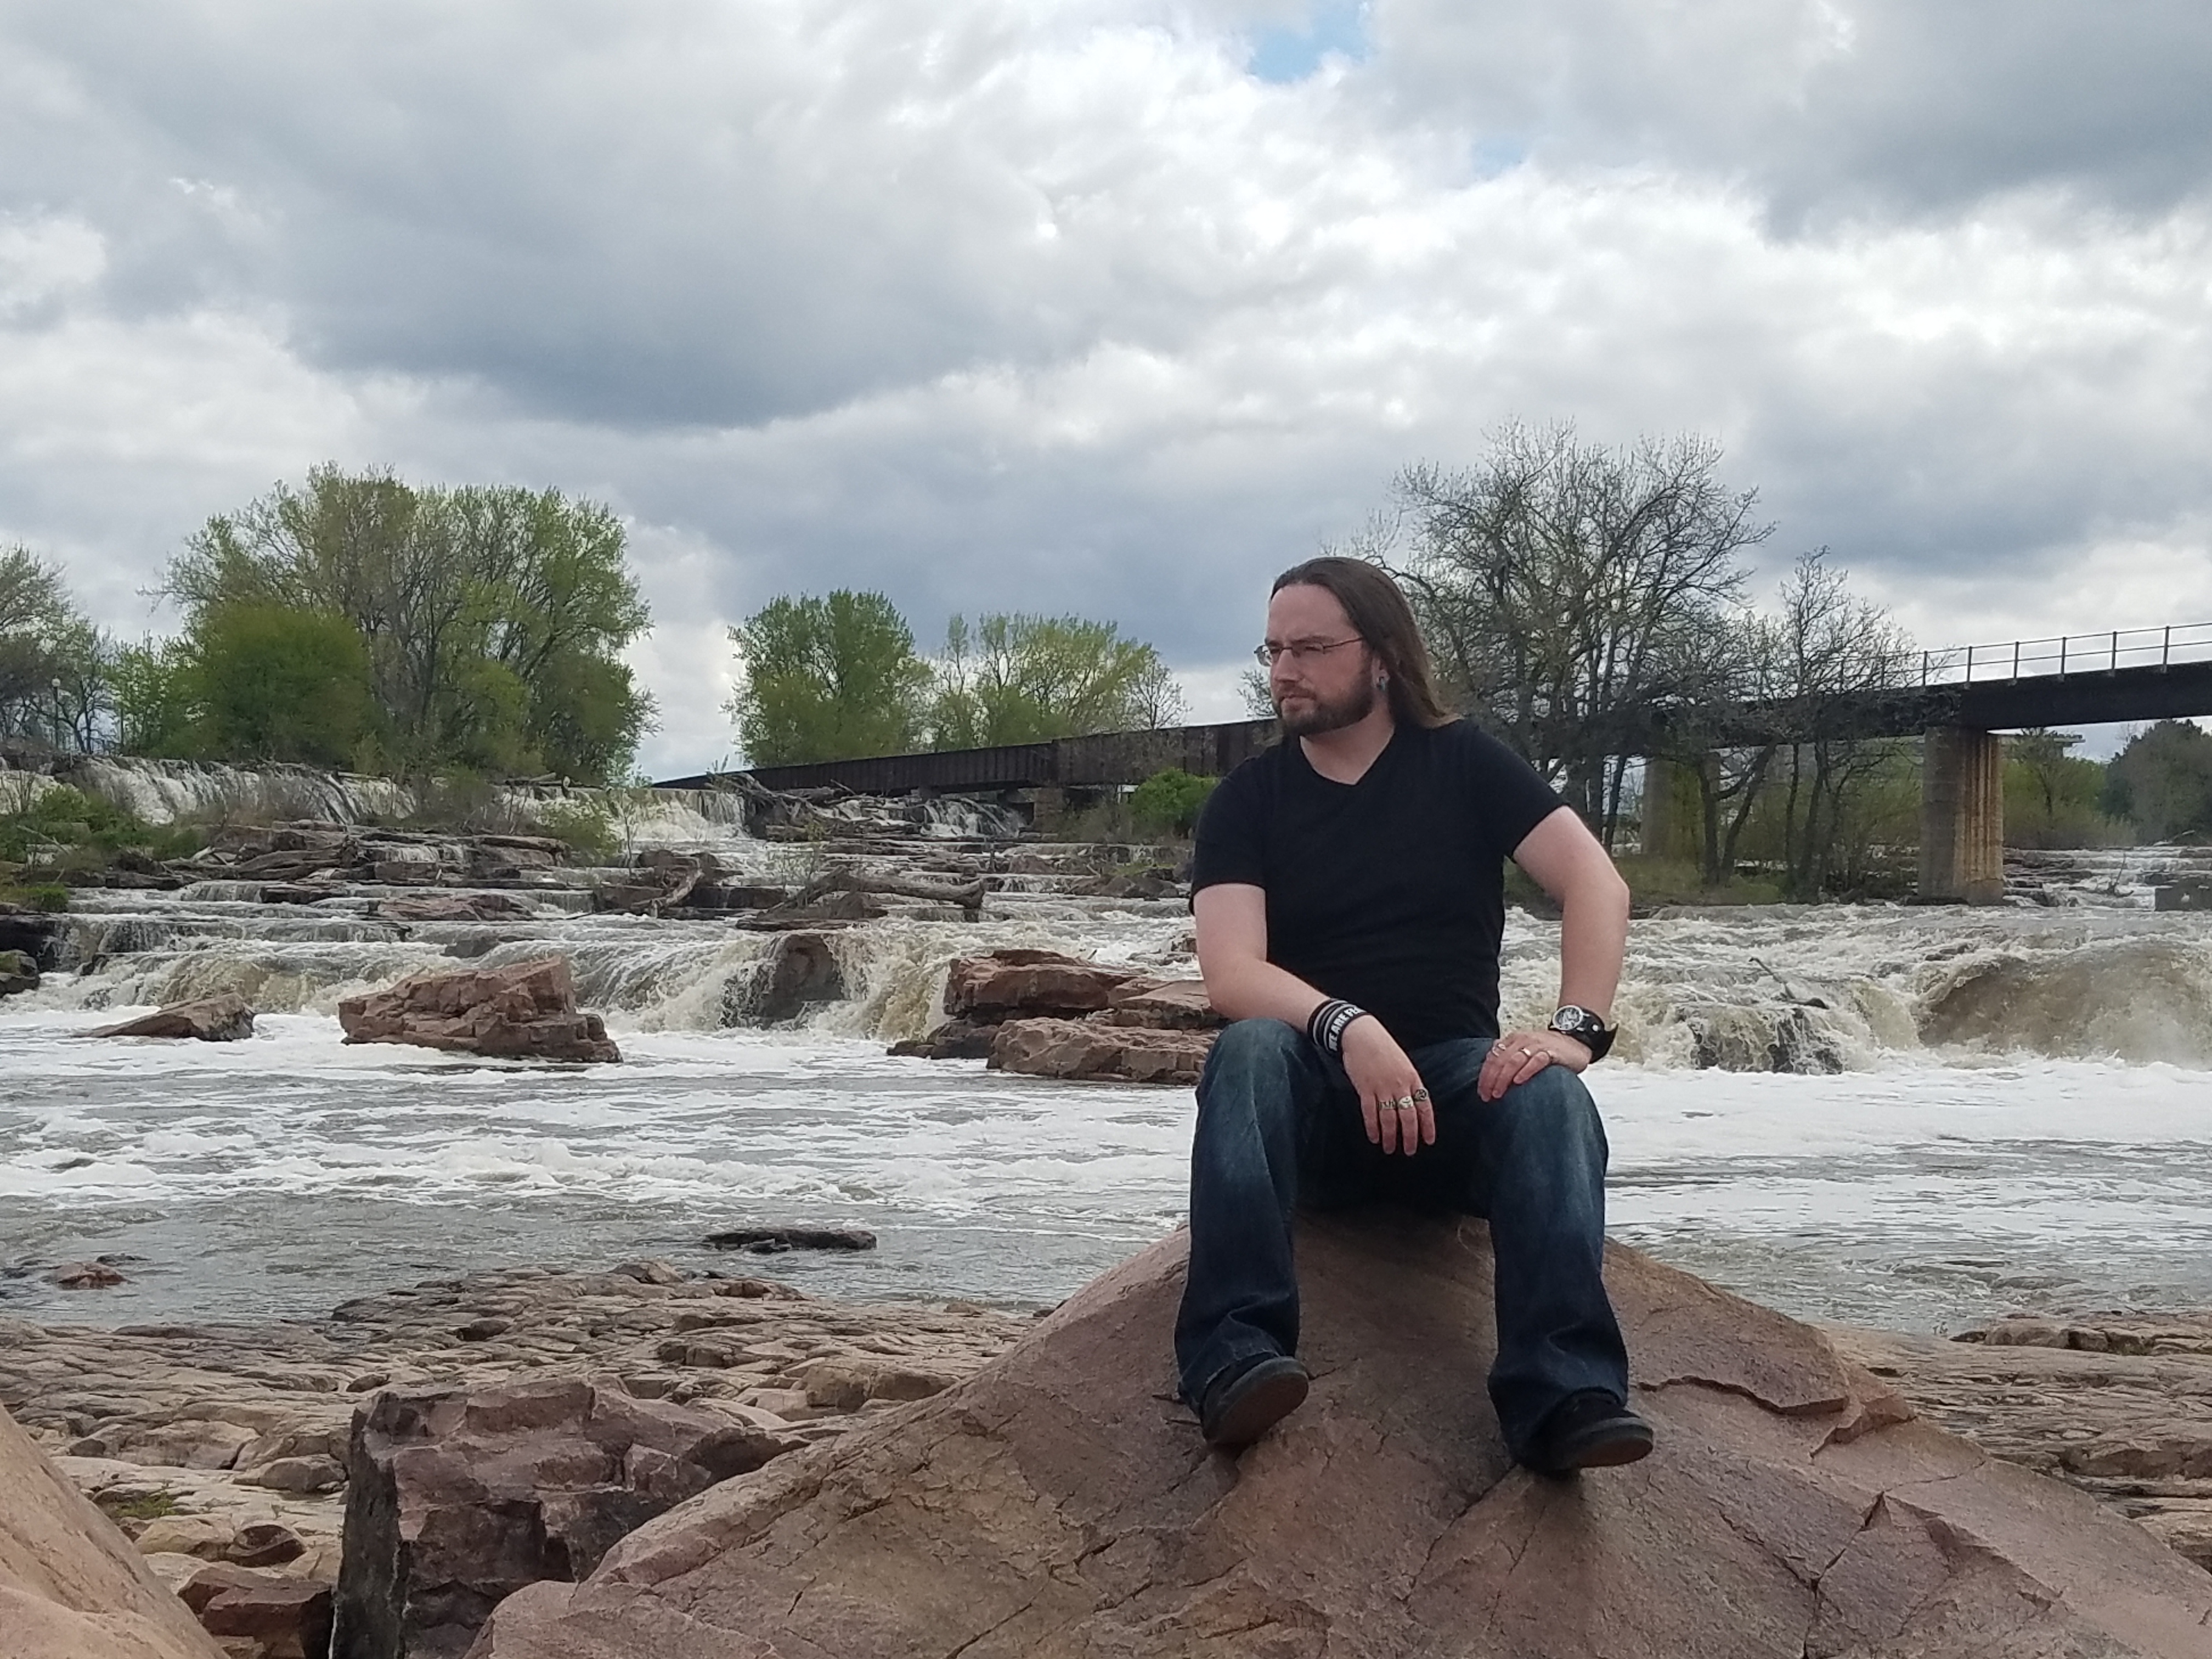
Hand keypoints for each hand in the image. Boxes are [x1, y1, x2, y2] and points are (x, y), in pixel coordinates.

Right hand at [1340, 1016, 1433, 1154]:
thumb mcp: (1403, 1063)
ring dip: (1390, 1137)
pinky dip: (1373, 1127)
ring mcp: (1382, 1087)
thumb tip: (1412, 1103)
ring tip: (1389, 1149)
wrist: (1362, 1034)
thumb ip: (1408, 1083)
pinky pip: (1370, 1113)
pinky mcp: (1365, 1088)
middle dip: (1410, 1137)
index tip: (1429, 1141)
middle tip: (1409, 1151)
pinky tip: (1374, 1137)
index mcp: (1412, 1078)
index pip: (1424, 1107)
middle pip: (1408, 1117)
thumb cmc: (1383, 1047)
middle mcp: (1400, 1085)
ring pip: (1389, 1118)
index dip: (1427, 1126)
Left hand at [1477, 1028, 1591, 1101]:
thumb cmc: (1547, 1050)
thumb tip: (1489, 1070)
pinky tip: (1519, 1081)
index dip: (1485, 1076)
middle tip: (1487, 1096)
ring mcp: (1537, 1045)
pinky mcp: (1552, 1053)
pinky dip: (1526, 1071)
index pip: (1492, 1058)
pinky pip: (1537, 1061)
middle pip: (1501, 1060)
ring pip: (1514, 1061)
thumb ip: (1508, 1056)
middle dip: (1491, 1080)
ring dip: (1503, 1078)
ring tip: (1498, 1093)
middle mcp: (1523, 1041)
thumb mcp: (1524, 1049)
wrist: (1576, 1040)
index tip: (1481, 1093)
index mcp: (1513, 1040)